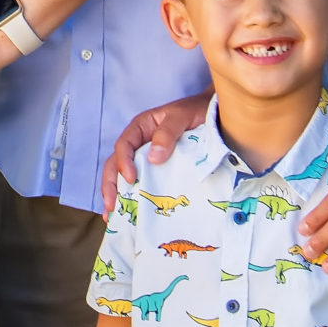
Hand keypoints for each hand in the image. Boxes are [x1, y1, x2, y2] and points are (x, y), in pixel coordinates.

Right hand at [101, 90, 210, 211]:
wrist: (217, 116)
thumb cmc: (198, 111)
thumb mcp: (182, 116)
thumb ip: (168, 133)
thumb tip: (153, 157)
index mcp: (141, 127)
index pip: (124, 145)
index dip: (123, 162)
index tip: (130, 178)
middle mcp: (140, 144)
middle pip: (116, 164)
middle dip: (110, 185)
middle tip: (111, 205)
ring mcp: (147, 159)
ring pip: (123, 176)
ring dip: (116, 195)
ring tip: (111, 215)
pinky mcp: (158, 171)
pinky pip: (141, 184)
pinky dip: (132, 198)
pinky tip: (130, 215)